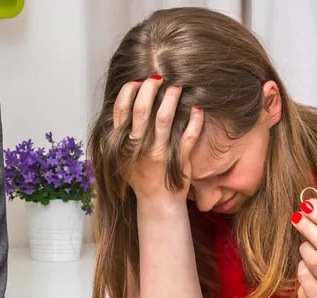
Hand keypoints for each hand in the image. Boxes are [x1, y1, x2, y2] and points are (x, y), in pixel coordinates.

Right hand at [113, 75, 202, 203]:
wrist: (157, 202)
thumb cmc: (139, 177)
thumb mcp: (120, 157)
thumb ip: (120, 134)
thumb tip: (124, 104)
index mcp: (122, 145)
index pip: (121, 111)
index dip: (129, 91)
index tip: (138, 80)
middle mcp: (139, 148)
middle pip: (142, 111)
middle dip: (150, 88)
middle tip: (159, 76)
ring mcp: (159, 154)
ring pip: (164, 120)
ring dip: (171, 98)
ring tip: (177, 85)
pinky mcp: (178, 160)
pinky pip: (188, 135)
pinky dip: (194, 120)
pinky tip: (196, 108)